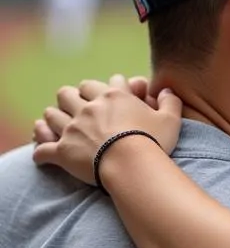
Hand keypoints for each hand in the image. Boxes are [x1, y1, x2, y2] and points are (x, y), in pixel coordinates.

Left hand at [32, 74, 182, 185]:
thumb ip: (170, 102)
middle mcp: (89, 108)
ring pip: (50, 115)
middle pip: (68, 93)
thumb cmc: (153, 141)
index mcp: (114, 97)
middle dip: (70, 98)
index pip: (106, 82)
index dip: (108, 88)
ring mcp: (72, 128)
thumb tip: (168, 90)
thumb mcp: (170, 119)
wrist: (132, 165)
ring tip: (56, 125)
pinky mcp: (62, 150)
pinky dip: (40, 151)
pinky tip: (43, 154)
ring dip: (52, 119)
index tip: (112, 96)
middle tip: (76, 107)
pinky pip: (42, 149)